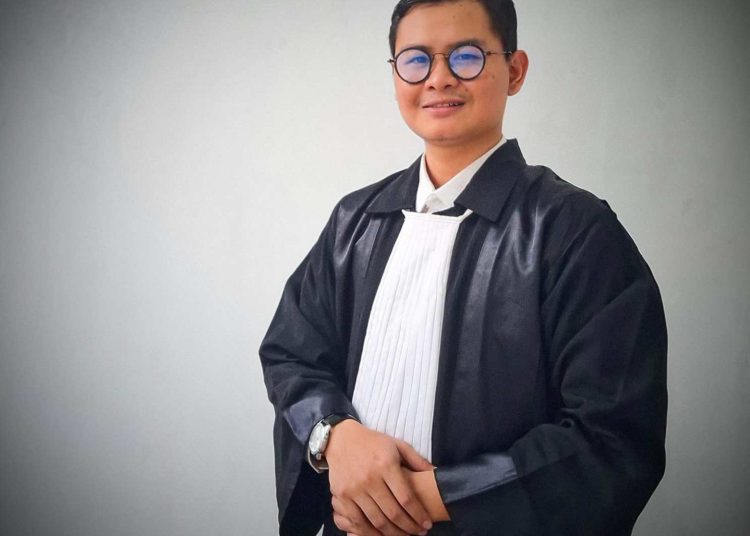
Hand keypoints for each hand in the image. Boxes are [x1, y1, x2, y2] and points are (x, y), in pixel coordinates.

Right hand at [326, 420, 433, 535]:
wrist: (341, 439)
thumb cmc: (373, 442)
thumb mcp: (397, 445)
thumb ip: (416, 460)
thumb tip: (436, 472)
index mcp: (386, 465)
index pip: (406, 498)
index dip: (418, 515)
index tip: (427, 524)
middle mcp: (370, 478)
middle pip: (393, 513)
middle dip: (409, 527)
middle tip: (419, 533)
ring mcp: (355, 489)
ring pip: (377, 521)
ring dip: (393, 533)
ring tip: (404, 535)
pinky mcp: (342, 496)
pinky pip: (357, 521)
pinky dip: (370, 533)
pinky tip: (381, 534)